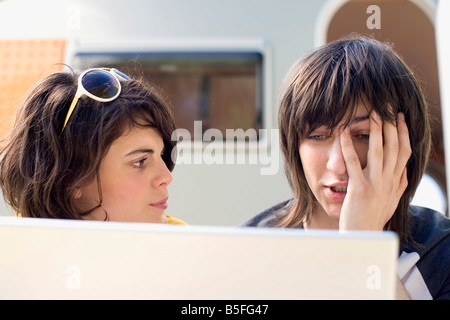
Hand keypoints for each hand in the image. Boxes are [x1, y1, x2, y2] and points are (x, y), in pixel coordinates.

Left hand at [338, 110, 410, 230]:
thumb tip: (404, 171)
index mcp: (395, 181)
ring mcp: (375, 184)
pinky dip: (348, 147)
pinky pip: (353, 163)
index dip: (403, 133)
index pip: (404, 152)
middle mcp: (388, 180)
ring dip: (376, 131)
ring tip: (372, 114)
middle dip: (391, 126)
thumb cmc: (375, 217)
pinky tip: (343, 133)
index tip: (399, 118)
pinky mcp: (359, 188)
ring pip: (378, 152)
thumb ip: (399, 185)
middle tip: (387, 107)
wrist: (363, 235)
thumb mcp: (393, 201)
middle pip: (394, 147)